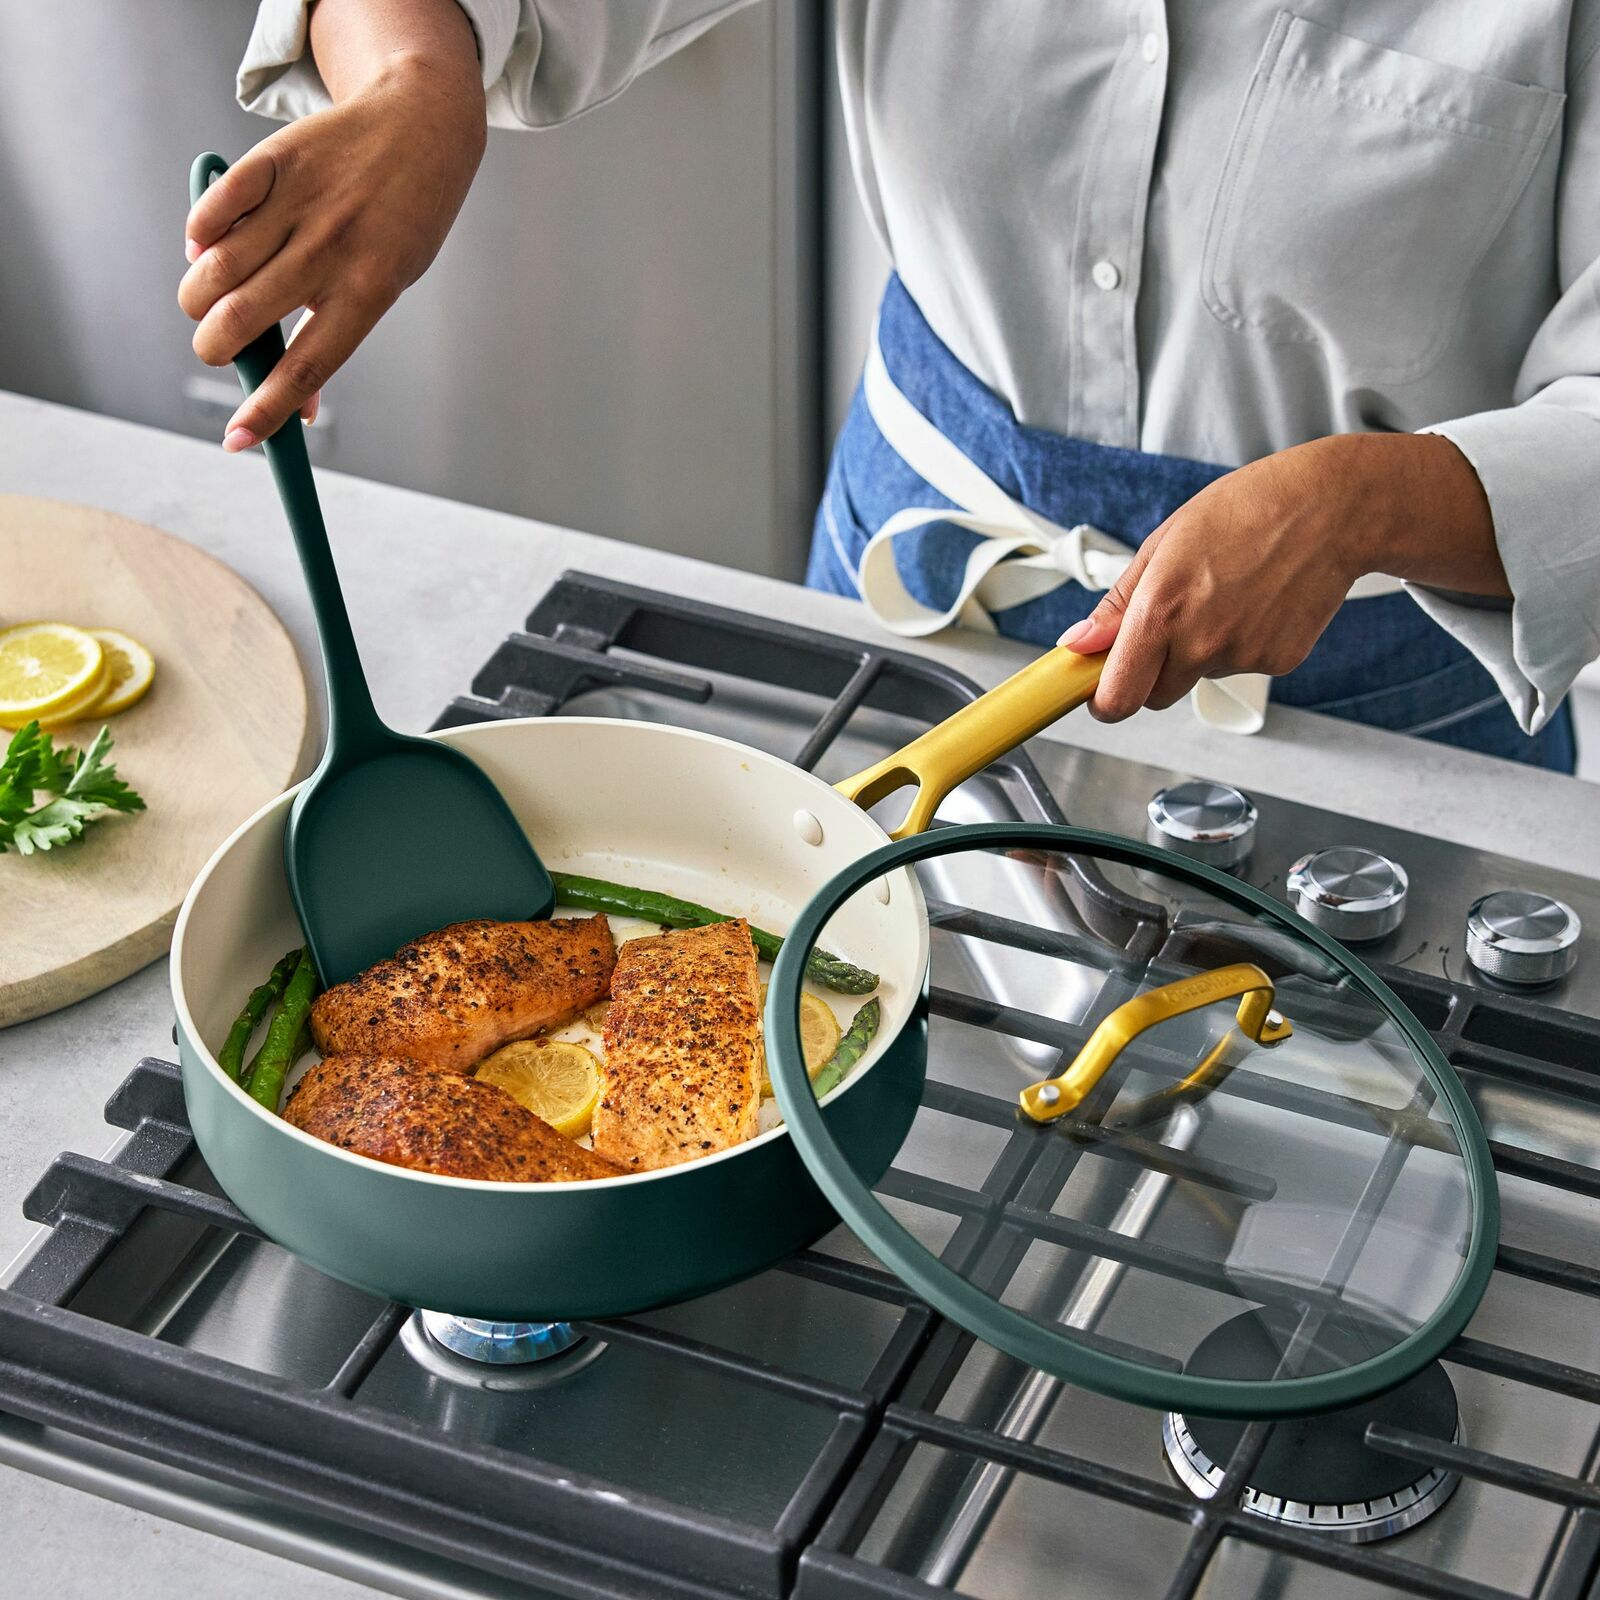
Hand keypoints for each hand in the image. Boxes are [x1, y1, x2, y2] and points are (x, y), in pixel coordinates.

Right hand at [178, 40, 484, 448]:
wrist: (422, 128)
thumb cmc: (397, 225)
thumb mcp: (383, 285)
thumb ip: (332, 337)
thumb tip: (301, 410)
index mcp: (367, 292)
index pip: (308, 367)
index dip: (267, 410)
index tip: (237, 442)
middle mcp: (332, 249)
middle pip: (244, 318)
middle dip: (212, 346)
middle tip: (213, 344)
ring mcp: (302, 203)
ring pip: (216, 267)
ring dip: (196, 295)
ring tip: (205, 296)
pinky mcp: (275, 160)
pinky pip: (214, 209)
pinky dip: (197, 233)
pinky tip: (203, 244)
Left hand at [1058, 432, 1507, 719]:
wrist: (1333, 508)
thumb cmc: (1247, 510)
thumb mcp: (1165, 543)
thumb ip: (1118, 604)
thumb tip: (1078, 644)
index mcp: (1162, 610)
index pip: (1118, 697)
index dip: (1103, 701)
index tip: (1098, 692)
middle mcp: (1200, 642)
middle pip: (1155, 695)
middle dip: (1151, 672)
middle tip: (1170, 623)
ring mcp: (1242, 656)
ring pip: (1199, 677)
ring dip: (1201, 650)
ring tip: (1228, 593)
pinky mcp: (1278, 662)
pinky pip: (1241, 666)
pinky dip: (1242, 643)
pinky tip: (1258, 601)